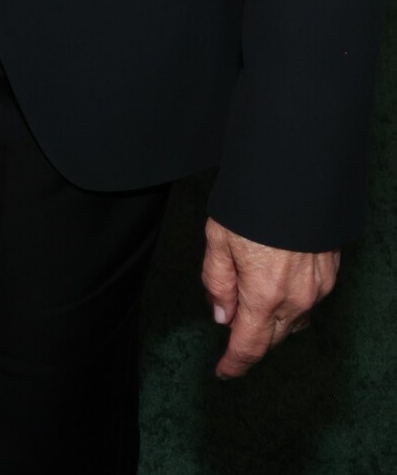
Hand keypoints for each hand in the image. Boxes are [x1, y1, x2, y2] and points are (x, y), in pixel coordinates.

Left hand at [201, 217, 338, 377]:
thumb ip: (218, 281)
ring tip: (251, 300)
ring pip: (292, 322)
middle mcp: (296, 298)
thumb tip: (222, 316)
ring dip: (272, 322)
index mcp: (264, 294)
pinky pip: (308, 302)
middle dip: (250, 338)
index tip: (223, 372)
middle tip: (230, 327)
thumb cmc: (253, 203)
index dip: (234, 363)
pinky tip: (277, 285)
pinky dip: (290, 303)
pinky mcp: (330, 274)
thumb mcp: (218, 238)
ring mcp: (317, 288)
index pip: (249, 345)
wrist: (295, 175)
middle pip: (272, 337)